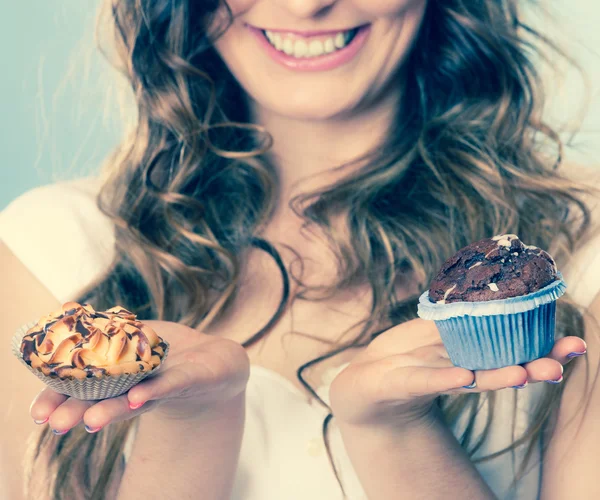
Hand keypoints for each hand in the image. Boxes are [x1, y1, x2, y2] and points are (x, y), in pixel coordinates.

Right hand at [29, 321, 249, 433]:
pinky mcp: (192, 379)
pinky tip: (139, 397)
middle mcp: (139, 388)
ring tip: (90, 420)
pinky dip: (157, 390)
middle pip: (107, 401)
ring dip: (114, 409)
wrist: (217, 361)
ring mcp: (164, 386)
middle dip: (80, 411)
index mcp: (121, 379)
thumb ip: (106, 335)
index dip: (62, 401)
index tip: (37, 413)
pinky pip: (173, 384)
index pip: (86, 391)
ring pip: (137, 399)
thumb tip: (68, 323)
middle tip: (55, 424)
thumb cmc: (170, 352)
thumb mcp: (134, 339)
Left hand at [329, 318, 585, 427]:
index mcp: (471, 357)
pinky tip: (464, 375)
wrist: (364, 383)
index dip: (544, 350)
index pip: (513, 353)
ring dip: (497, 377)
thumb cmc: (404, 355)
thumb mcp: (434, 328)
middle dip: (533, 368)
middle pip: (502, 370)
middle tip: (560, 367)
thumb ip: (460, 311)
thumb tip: (491, 278)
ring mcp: (434, 381)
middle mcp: (460, 373)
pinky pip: (425, 380)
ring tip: (524, 374)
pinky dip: (444, 378)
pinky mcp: (403, 385)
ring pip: (470, 380)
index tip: (576, 346)